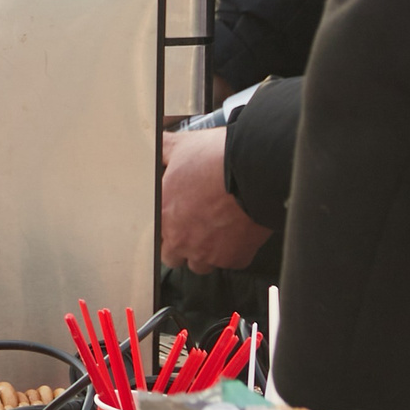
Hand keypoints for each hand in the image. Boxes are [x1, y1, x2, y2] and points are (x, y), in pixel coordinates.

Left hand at [160, 128, 272, 273]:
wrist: (256, 171)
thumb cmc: (218, 160)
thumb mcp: (181, 146)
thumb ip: (162, 150)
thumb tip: (157, 145)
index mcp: (164, 214)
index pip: (153, 235)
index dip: (163, 227)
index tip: (172, 219)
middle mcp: (183, 239)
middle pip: (173, 256)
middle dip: (180, 243)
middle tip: (193, 225)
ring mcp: (209, 252)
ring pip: (201, 264)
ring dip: (204, 251)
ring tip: (215, 230)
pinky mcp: (234, 258)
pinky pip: (230, 262)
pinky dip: (232, 251)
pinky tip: (236, 232)